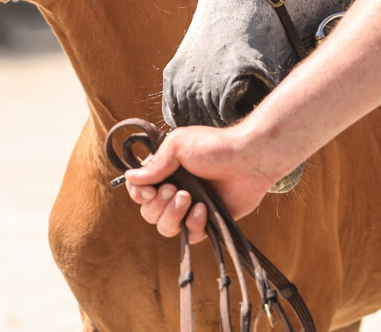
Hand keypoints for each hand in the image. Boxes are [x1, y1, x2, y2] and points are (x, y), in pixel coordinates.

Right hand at [124, 124, 274, 242]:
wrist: (250, 159)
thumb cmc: (215, 146)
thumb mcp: (178, 145)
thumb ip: (154, 164)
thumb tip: (130, 178)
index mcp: (164, 170)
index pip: (138, 189)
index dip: (138, 193)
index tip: (148, 190)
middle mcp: (173, 190)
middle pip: (148, 212)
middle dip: (158, 204)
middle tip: (174, 190)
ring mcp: (189, 207)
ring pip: (165, 227)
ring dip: (172, 215)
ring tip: (188, 198)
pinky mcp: (207, 222)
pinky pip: (190, 235)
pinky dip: (194, 224)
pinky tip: (204, 209)